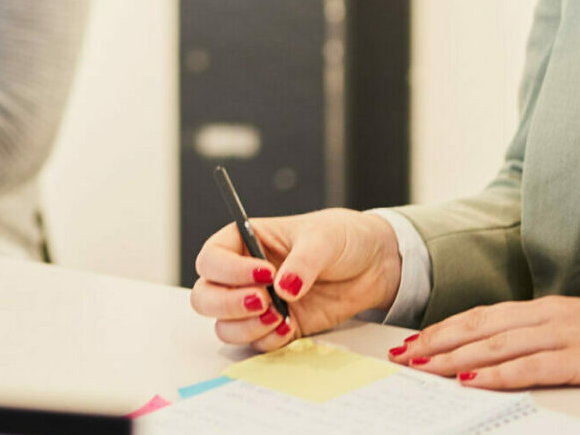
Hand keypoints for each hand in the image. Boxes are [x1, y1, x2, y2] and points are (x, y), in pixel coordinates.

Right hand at [190, 209, 401, 350]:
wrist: (373, 264)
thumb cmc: (343, 237)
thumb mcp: (324, 238)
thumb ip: (303, 261)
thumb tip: (284, 287)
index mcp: (248, 240)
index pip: (212, 257)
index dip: (228, 270)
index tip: (263, 274)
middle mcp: (246, 273)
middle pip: (205, 296)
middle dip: (227, 304)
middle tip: (263, 300)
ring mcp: (260, 302)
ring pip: (224, 325)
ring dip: (245, 327)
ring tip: (279, 315)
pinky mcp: (278, 325)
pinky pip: (255, 343)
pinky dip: (266, 341)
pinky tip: (289, 327)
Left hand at [388, 296, 579, 389]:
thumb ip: (545, 336)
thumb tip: (506, 351)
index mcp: (548, 308)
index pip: (486, 315)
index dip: (449, 327)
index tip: (418, 340)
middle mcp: (550, 315)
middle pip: (483, 326)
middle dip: (440, 340)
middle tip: (405, 353)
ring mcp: (565, 334)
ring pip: (499, 344)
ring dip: (457, 357)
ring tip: (425, 366)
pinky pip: (532, 367)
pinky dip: (499, 373)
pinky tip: (475, 380)